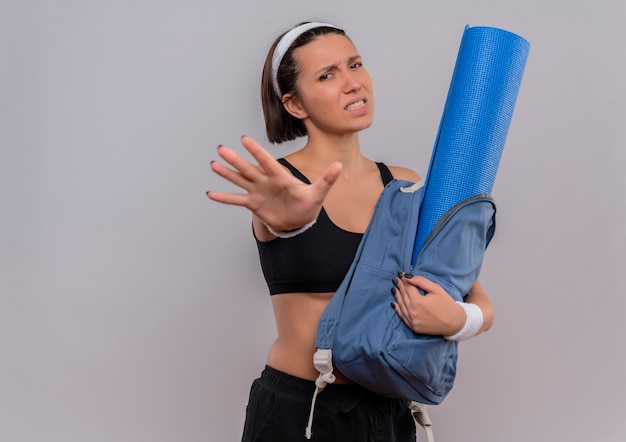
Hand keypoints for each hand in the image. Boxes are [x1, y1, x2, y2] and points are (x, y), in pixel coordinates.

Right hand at [207, 136, 342, 231]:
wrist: (300, 219)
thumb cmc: (309, 204)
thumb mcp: (319, 193)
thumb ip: (327, 179)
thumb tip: (339, 165)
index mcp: (280, 177)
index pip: (267, 162)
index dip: (256, 151)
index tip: (244, 139)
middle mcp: (266, 181)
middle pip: (249, 169)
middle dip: (235, 160)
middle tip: (221, 149)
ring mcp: (258, 191)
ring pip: (240, 180)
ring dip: (227, 174)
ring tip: (214, 164)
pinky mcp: (254, 204)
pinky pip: (236, 200)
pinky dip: (224, 198)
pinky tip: (211, 194)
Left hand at [391, 274, 464, 335]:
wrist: (454, 323)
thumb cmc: (447, 304)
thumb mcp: (436, 289)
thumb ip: (421, 281)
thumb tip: (408, 277)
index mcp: (418, 302)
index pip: (408, 288)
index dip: (404, 280)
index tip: (401, 274)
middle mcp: (413, 312)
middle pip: (403, 296)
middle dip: (400, 286)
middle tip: (397, 279)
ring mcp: (412, 321)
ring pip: (401, 306)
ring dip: (397, 296)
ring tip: (395, 288)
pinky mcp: (413, 327)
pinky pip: (402, 316)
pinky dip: (398, 309)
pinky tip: (395, 303)